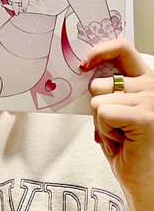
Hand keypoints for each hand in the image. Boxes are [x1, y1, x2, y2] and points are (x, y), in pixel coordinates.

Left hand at [81, 38, 153, 210]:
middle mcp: (152, 86)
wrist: (144, 181)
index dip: (100, 50)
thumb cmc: (128, 147)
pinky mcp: (145, 117)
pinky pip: (103, 113)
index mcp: (145, 80)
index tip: (85, 62)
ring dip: (102, 122)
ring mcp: (151, 100)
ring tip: (120, 134)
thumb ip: (107, 87)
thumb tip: (83, 68)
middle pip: (99, 81)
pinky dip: (105, 131)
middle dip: (98, 106)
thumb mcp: (115, 109)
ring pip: (97, 99)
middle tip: (115, 126)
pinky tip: (122, 141)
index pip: (122, 48)